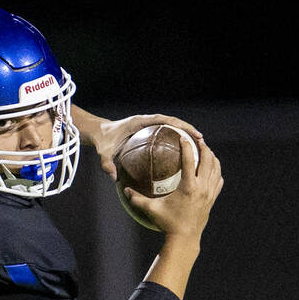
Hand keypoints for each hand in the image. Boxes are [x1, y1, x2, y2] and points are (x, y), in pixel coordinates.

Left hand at [84, 111, 205, 180]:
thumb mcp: (104, 153)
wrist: (98, 132)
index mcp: (140, 121)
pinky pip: (164, 135)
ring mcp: (149, 125)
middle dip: (188, 129)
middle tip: (201, 140)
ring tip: (196, 146)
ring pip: (170, 127)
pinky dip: (173, 141)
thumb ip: (108, 165)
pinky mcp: (148, 131)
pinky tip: (180, 154)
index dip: (180, 125)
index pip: (164, 120)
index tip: (192, 133)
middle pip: (173, 122)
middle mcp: (147, 121)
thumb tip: (115, 179)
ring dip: (183, 134)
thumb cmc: (102, 141)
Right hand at [126, 136, 223, 239]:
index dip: (186, 146)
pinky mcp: (212, 198)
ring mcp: (210, 192)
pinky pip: (219, 179)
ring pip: (216, 168)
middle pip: (208, 159)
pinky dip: (216, 170)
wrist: (185, 237)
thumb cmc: (168, 222)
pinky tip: (212, 168)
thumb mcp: (152, 209)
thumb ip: (137, 199)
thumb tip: (124, 190)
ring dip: (212, 156)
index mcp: (188, 187)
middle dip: (204, 147)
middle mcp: (202, 187)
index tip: (183, 137)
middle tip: (197, 139)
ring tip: (206, 150)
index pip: (189, 160)